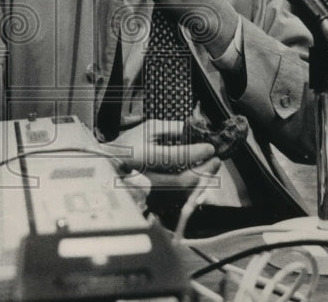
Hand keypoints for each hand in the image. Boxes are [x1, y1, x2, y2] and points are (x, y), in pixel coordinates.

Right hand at [101, 119, 220, 190]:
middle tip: (215, 160)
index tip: (209, 148)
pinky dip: (193, 187)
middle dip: (203, 171)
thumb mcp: (149, 128)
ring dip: (202, 180)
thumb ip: (171, 128)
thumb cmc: (131, 143)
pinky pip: (179, 197)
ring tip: (211, 167)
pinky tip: (200, 177)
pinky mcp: (155, 199)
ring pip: (182, 192)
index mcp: (144, 156)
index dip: (195, 153)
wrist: (112, 163)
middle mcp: (146, 176)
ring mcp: (151, 190)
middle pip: (181, 181)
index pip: (174, 157)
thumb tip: (195, 130)